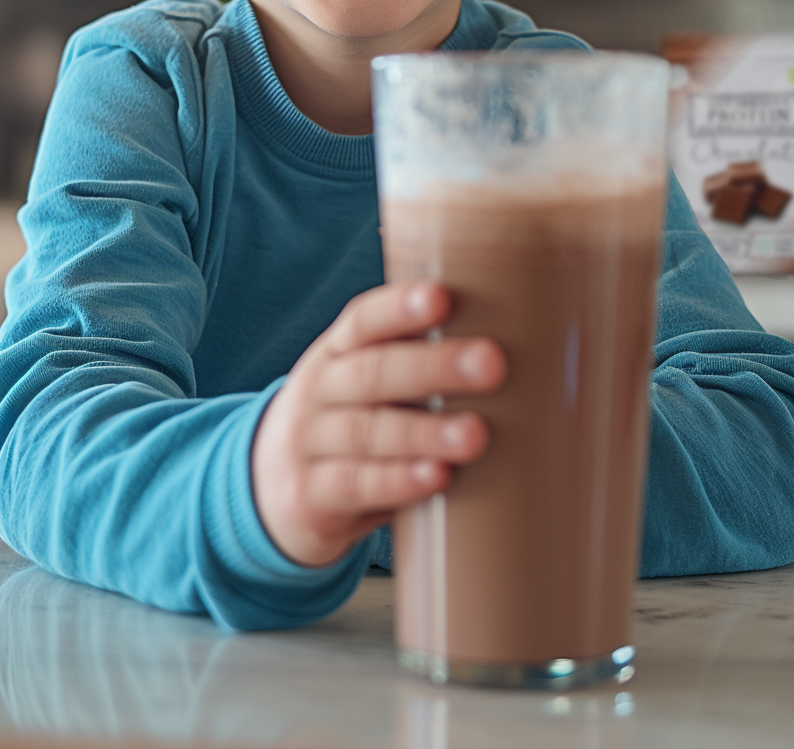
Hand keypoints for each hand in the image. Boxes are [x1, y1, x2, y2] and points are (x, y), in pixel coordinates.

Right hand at [251, 281, 505, 567]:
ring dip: (424, 432)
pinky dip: (397, 481)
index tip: (443, 296)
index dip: (400, 307)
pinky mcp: (311, 496)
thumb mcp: (362, 385)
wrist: (270, 489)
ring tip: (477, 434)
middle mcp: (316, 390)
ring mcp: (308, 443)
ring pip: (366, 431)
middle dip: (434, 366)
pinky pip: (354, 485)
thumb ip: (414, 363)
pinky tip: (437, 477)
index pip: (362, 320)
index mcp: (335, 352)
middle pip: (372, 372)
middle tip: (492, 362)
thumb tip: (523, 338)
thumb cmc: (348, 422)